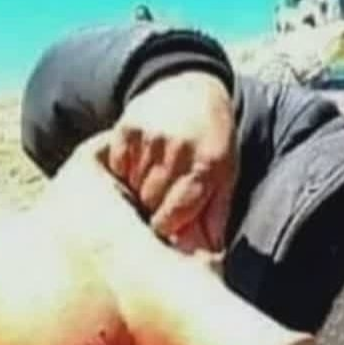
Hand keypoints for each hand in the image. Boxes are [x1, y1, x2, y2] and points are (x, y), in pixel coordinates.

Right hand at [108, 71, 237, 252]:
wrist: (193, 89)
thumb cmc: (213, 142)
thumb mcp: (226, 175)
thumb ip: (216, 215)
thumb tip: (210, 255)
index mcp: (207, 166)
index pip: (175, 213)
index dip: (166, 227)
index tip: (162, 229)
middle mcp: (179, 150)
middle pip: (151, 202)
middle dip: (152, 209)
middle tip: (155, 205)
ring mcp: (151, 137)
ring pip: (131, 187)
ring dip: (137, 191)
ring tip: (148, 185)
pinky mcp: (128, 128)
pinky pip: (117, 167)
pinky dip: (124, 172)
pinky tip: (137, 167)